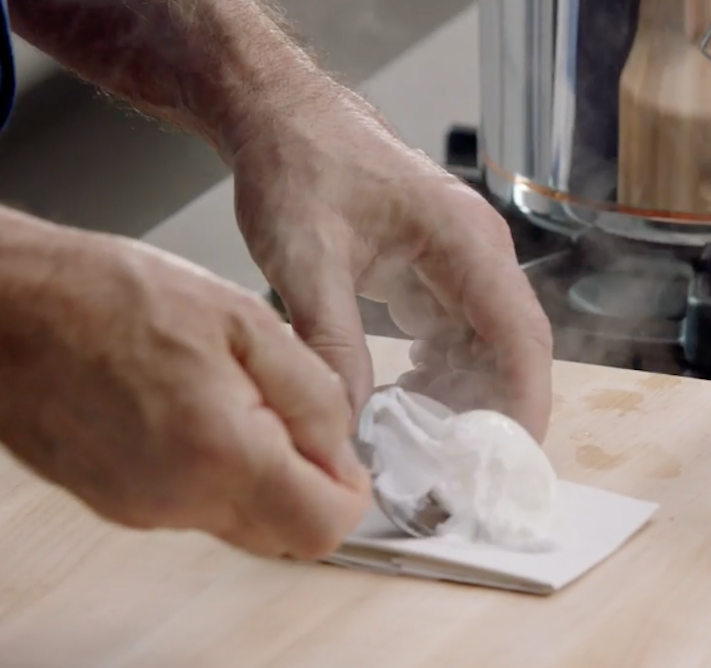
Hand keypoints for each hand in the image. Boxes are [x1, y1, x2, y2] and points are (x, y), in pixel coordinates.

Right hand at [0, 220, 370, 558]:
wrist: (7, 307)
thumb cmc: (107, 297)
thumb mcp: (244, 320)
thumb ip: (312, 391)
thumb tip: (344, 445)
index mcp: (222, 453)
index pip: (323, 527)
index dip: (350, 493)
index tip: (348, 456)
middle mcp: (179, 498)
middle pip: (285, 536)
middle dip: (310, 487)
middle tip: (298, 419)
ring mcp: (143, 508)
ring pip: (242, 523)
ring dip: (264, 478)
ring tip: (240, 400)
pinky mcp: (117, 503)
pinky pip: (195, 509)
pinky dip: (217, 475)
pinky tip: (201, 412)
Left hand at [231, 89, 553, 440]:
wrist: (284, 118)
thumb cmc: (299, 165)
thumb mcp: (303, 256)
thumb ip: (330, 339)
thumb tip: (350, 420)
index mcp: (463, 241)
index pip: (520, 334)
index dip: (524, 402)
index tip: (506, 456)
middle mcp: (478, 254)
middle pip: (515, 349)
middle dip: (495, 412)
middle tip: (456, 470)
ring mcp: (464, 265)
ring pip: (491, 349)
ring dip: (467, 398)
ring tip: (422, 442)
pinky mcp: (441, 276)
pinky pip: (462, 339)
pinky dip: (444, 377)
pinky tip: (409, 401)